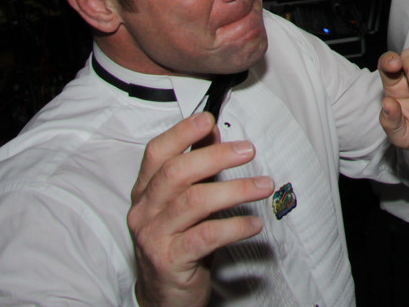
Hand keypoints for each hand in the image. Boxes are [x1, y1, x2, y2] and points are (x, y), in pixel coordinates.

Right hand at [127, 113, 274, 306]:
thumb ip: (196, 167)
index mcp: (144, 192)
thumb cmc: (178, 242)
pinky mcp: (170, 261)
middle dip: (215, 156)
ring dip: (235, 189)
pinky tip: (254, 223)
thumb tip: (212, 131)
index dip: (181, 133)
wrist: (165, 295)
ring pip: (194, 201)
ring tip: (264, 185)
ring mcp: (154, 237)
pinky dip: (235, 226)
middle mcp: (144, 212)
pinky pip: (206, 236)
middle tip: (248, 150)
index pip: (155, 153)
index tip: (209, 119)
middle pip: (176, 172)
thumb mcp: (185, 203)